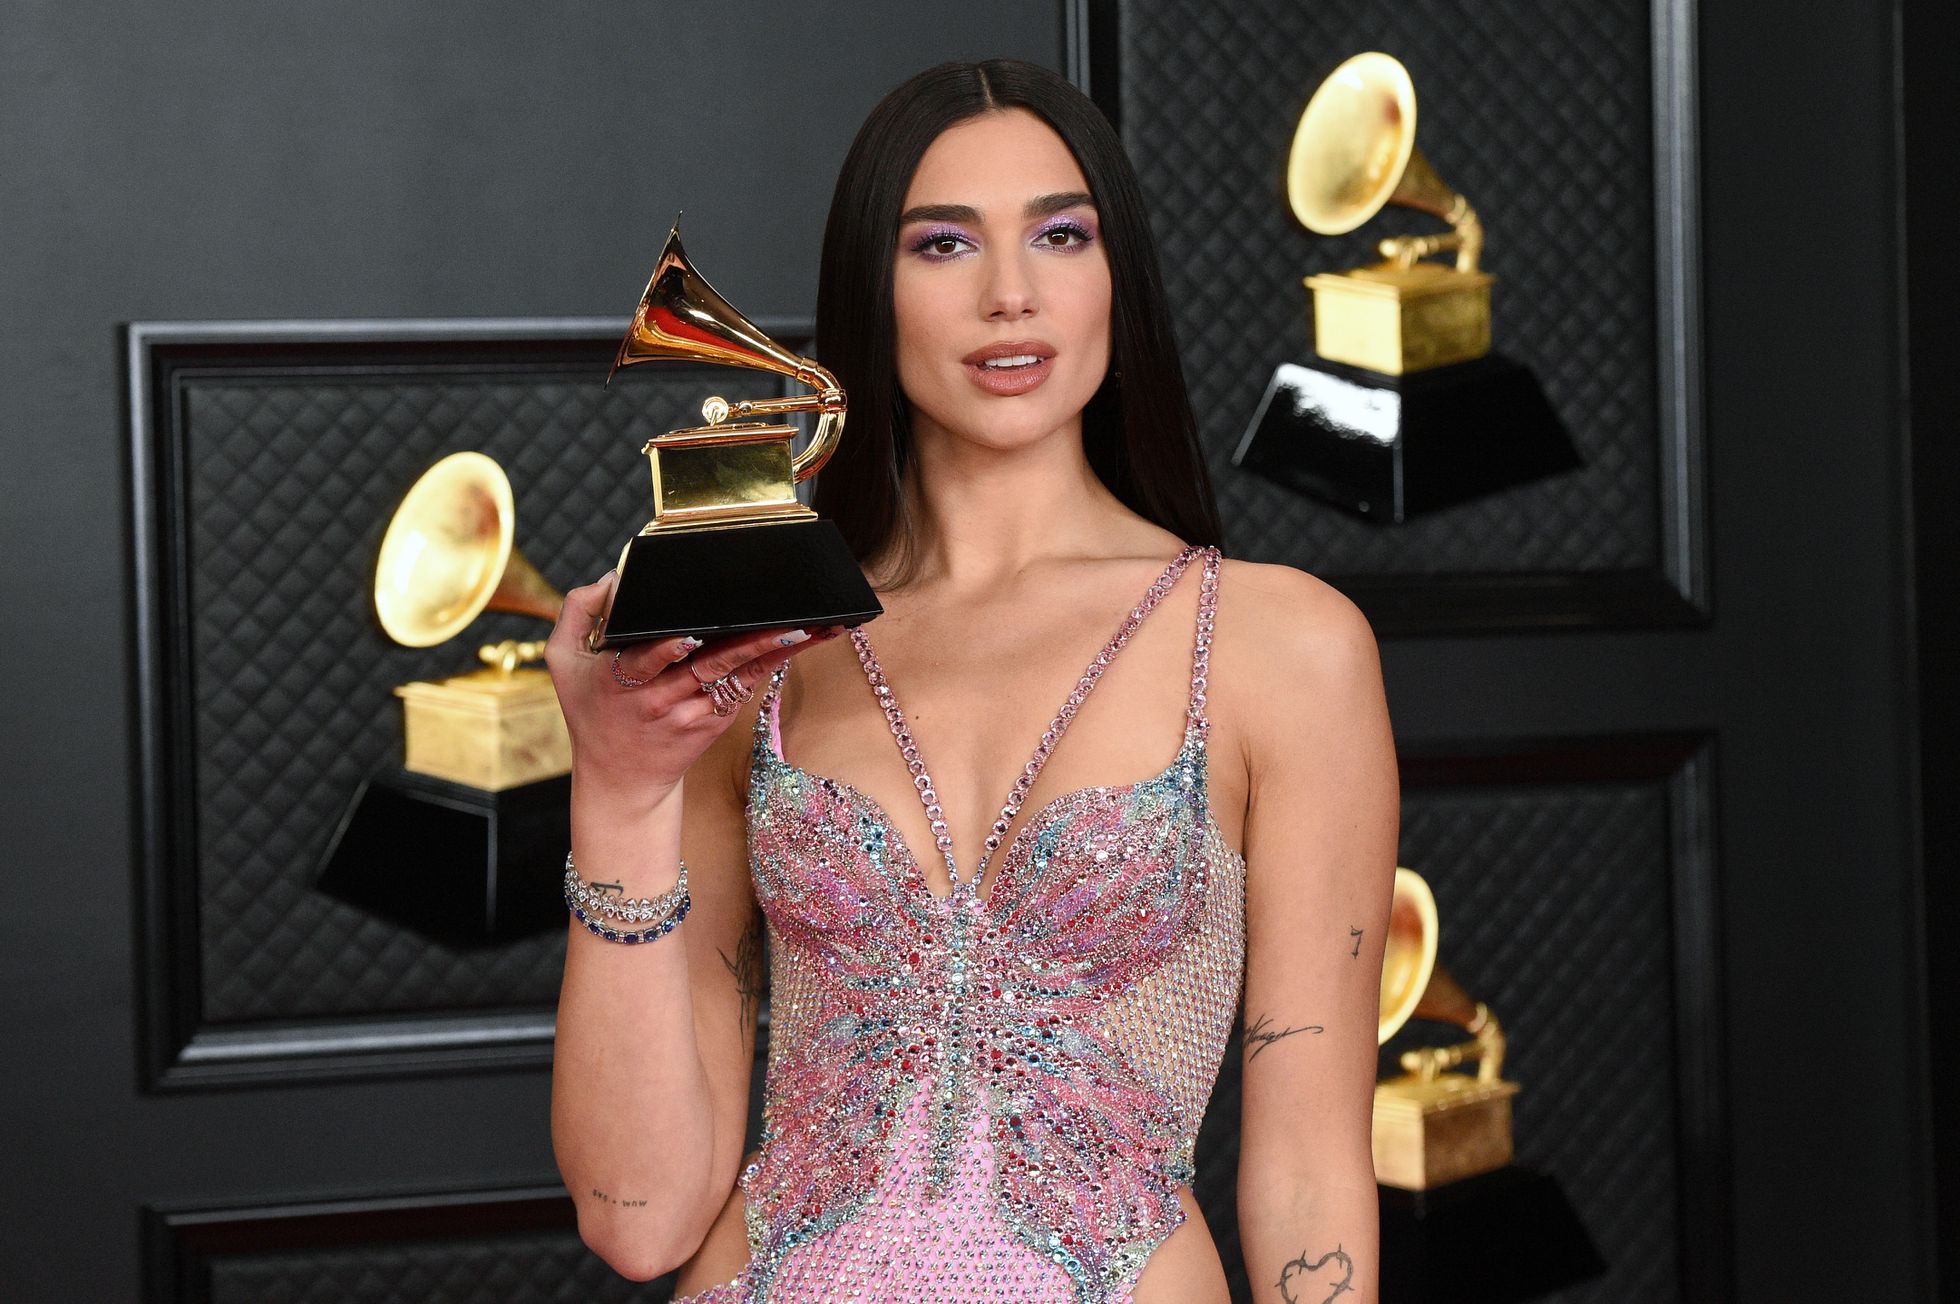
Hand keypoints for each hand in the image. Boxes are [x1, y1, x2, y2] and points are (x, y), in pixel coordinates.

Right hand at [544, 570, 838, 813]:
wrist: (620, 781)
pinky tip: (797, 645)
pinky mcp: (713, 722)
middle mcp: (660, 699)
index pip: (648, 660)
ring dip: (773, 653)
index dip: (670, 648)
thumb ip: (577, 612)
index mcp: (620, 681)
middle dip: (749, 644)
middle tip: (787, 623)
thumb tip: (614, 577)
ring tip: (807, 629)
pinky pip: (743, 689)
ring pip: (736, 678)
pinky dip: (770, 667)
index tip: (692, 633)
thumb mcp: (564, 663)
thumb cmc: (592, 711)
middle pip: (709, 667)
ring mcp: (691, 713)